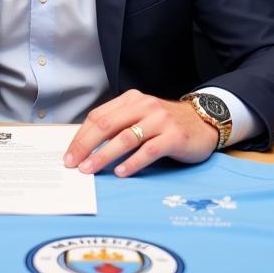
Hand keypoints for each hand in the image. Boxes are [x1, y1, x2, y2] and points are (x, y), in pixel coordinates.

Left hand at [63, 89, 217, 177]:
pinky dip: (132, 163)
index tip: (69, 154)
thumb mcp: (141, 117)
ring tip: (90, 169)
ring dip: (104, 155)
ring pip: (125, 137)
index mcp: (132, 99)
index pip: (99, 116)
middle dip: (86, 145)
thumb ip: (119, 125)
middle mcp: (145, 106)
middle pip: (107, 124)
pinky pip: (149, 150)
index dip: (81, 136)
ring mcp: (160, 120)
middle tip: (73, 164)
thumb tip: (87, 147)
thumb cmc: (166, 124)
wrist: (204, 122)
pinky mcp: (174, 136)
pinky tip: (120, 173)